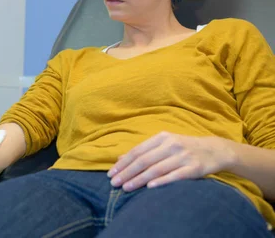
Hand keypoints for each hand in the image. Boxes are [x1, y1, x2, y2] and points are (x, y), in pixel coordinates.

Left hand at [108, 132, 235, 191]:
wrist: (215, 150)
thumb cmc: (183, 148)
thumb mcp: (163, 144)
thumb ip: (143, 151)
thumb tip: (120, 158)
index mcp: (161, 137)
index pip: (137, 151)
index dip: (123, 163)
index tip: (111, 173)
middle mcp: (171, 145)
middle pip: (144, 160)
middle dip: (127, 173)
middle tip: (114, 183)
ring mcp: (183, 156)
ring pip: (156, 169)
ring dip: (139, 179)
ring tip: (126, 188)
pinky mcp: (194, 168)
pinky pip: (175, 176)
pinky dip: (162, 181)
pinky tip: (150, 187)